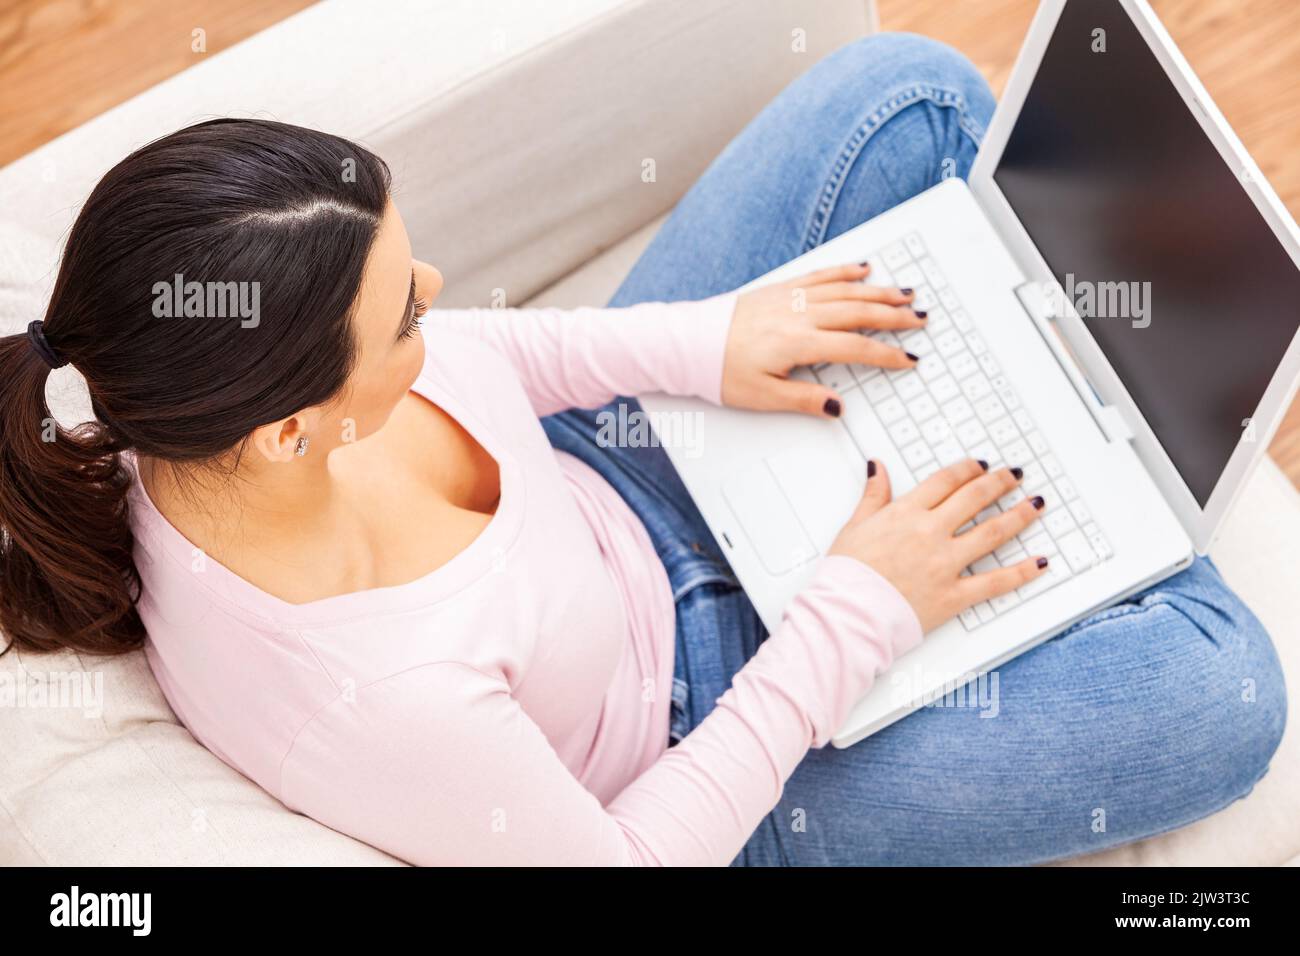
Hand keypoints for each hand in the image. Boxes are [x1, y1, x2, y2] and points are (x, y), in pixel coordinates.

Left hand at [720, 262, 922, 417]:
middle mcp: (800, 315)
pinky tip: (863, 268)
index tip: (909, 359)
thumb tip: (838, 407)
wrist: (690, 344)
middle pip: (858, 312)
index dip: (887, 354)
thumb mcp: (763, 397)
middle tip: (921, 318)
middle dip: (894, 316)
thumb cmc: (721, 371)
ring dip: (879, 291)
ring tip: (906, 293)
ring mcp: (791, 298)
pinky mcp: (780, 288)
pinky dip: (845, 271)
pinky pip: (820, 275)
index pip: (855, 348)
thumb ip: (805, 400)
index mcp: (799, 343)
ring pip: (845, 290)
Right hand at [828, 458, 1048, 631]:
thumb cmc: (846, 574)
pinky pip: (995, 582)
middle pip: (975, 498)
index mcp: (906, 513)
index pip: (946, 481)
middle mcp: (930, 533)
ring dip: (1019, 516)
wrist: (847, 613)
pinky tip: (1041, 562)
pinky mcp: (954, 595)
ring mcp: (945, 563)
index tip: (981, 466)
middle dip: (1000, 483)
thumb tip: (877, 467)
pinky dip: (1022, 572)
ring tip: (1035, 505)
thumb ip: (873, 494)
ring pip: (992, 533)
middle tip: (1015, 476)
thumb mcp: (854, 525)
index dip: (968, 469)